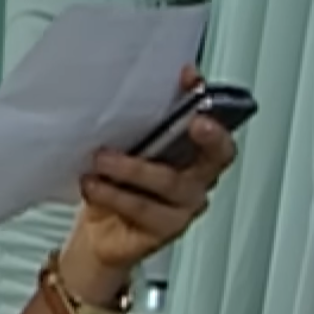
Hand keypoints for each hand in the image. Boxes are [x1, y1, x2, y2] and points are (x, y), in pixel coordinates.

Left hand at [64, 65, 239, 292]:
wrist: (98, 232)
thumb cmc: (118, 183)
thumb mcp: (131, 144)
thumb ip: (147, 117)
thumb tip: (152, 81)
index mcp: (197, 152)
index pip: (219, 125)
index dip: (213, 101)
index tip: (194, 83)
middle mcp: (198, 179)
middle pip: (216, 157)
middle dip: (207, 136)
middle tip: (191, 122)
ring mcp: (184, 206)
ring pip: (169, 181)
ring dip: (132, 168)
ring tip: (101, 160)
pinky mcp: (166, 229)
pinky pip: (143, 208)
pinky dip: (114, 194)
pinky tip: (93, 185)